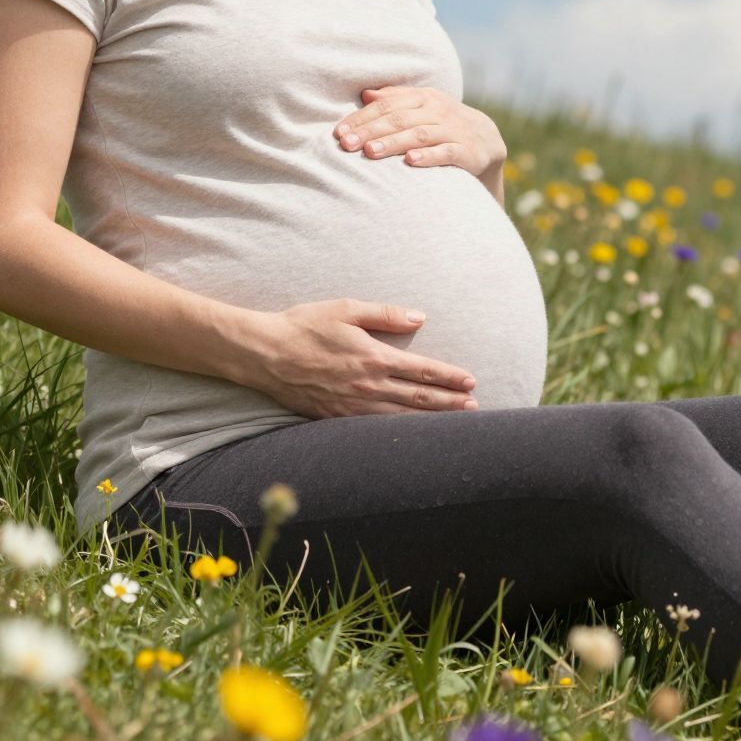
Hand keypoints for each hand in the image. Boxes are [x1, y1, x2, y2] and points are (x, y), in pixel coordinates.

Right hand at [252, 299, 480, 418]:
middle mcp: (368, 385)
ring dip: (431, 419)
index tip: (470, 380)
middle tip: (474, 405)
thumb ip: (385, 314)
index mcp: (373, 357)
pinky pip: (376, 427)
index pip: (421, 370)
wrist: (266, 354)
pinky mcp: (337, 417)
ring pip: (401, 416)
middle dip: (449, 402)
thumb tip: (420, 317)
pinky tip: (412, 431)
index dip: (449, 377)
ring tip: (454, 421)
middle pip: (418, 398)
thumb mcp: (345, 309)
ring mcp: (353, 406)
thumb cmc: (304, 326)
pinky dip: (400, 430)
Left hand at [333, 85, 505, 178]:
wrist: (488, 140)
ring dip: (393, 143)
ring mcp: (453, 130)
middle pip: (399, 119)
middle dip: (370, 131)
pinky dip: (428, 156)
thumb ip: (395, 100)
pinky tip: (410, 162)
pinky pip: (446, 152)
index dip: (362, 118)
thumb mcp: (422, 107)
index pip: (387, 105)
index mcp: (423, 98)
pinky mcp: (467, 151)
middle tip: (346, 144)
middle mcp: (437, 110)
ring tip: (369, 153)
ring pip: (419, 135)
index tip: (339, 132)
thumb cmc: (443, 124)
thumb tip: (366, 94)